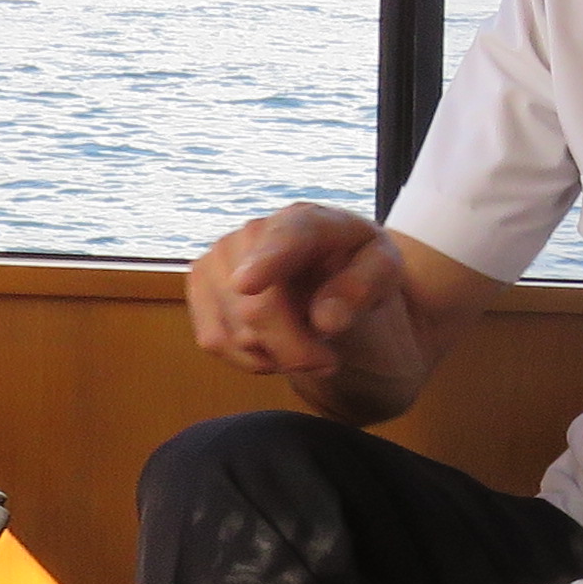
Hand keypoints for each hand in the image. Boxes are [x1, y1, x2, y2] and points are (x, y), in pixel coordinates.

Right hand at [188, 204, 402, 383]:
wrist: (326, 268)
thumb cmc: (357, 267)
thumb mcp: (383, 272)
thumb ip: (363, 289)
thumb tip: (325, 320)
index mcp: (308, 220)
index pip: (286, 239)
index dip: (266, 262)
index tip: (247, 284)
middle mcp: (253, 230)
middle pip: (259, 309)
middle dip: (296, 351)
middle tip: (328, 363)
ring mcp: (219, 255)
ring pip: (235, 332)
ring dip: (275, 356)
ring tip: (303, 343)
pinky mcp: (199, 284)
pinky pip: (214, 340)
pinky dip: (249, 357)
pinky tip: (273, 345)